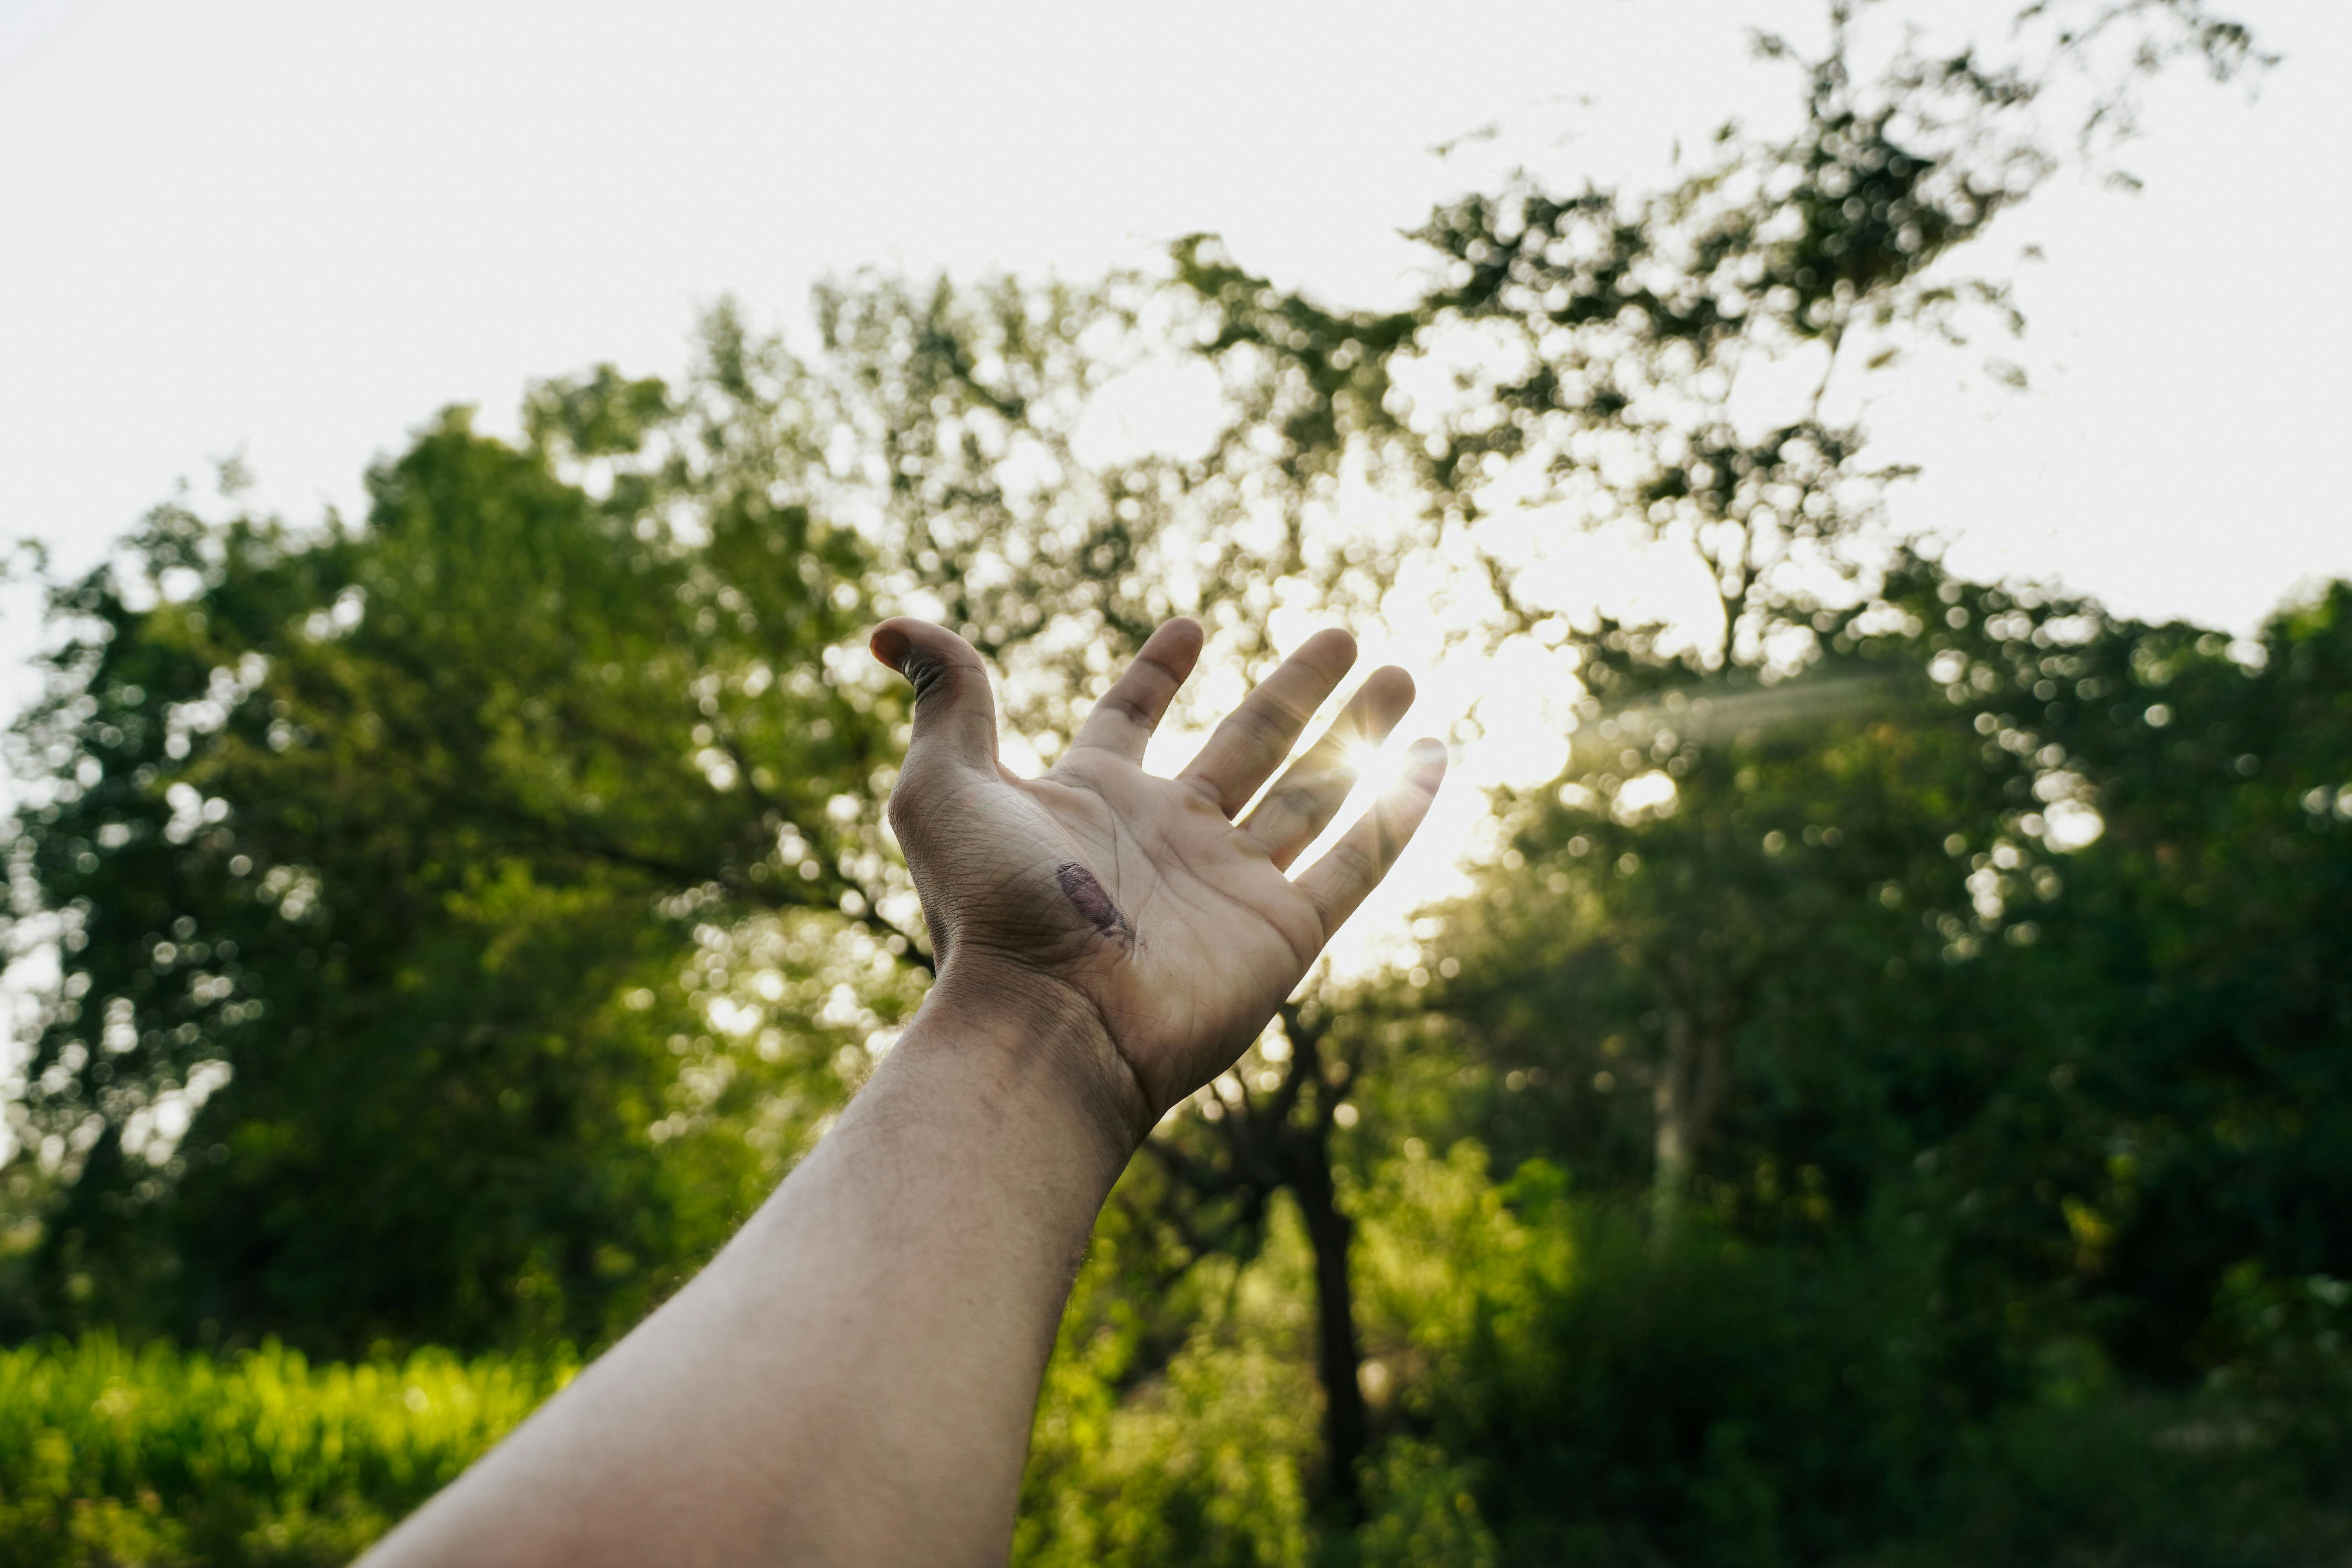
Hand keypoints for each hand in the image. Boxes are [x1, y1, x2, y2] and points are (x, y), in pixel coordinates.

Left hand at [871, 616, 1445, 1144]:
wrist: (1049, 1021)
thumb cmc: (990, 909)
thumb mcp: (943, 785)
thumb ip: (946, 698)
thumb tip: (889, 626)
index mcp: (1093, 800)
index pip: (1134, 721)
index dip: (1157, 676)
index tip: (1188, 628)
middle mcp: (1168, 838)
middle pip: (1248, 746)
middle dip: (1297, 692)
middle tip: (1343, 637)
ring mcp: (1231, 886)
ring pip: (1313, 794)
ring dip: (1359, 734)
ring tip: (1403, 676)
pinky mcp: (1284, 933)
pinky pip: (1358, 860)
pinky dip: (1400, 809)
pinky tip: (1436, 756)